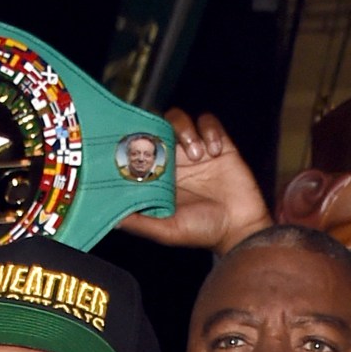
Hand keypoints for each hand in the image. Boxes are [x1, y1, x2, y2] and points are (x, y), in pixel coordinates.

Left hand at [119, 109, 272, 255]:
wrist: (239, 228)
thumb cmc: (202, 232)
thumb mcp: (166, 231)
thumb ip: (139, 222)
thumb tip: (111, 218)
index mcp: (158, 176)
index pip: (139, 148)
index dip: (136, 142)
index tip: (138, 147)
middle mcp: (174, 159)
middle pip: (156, 126)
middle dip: (160, 130)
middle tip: (170, 147)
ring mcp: (195, 149)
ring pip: (179, 119)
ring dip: (186, 130)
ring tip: (198, 155)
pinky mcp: (218, 143)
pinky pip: (208, 121)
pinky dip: (210, 130)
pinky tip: (215, 151)